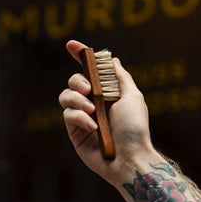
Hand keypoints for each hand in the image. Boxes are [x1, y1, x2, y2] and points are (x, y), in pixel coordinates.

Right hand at [59, 40, 153, 187]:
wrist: (130, 157)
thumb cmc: (134, 127)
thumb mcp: (132, 97)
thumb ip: (120, 78)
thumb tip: (112, 59)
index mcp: (107, 93)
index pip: (90, 71)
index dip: (80, 56)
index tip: (71, 45)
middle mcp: (93, 102)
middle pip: (74, 82)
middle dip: (78, 82)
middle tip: (88, 90)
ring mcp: (83, 117)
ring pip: (65, 97)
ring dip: (78, 100)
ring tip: (92, 111)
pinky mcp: (75, 131)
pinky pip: (68, 115)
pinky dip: (79, 118)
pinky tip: (93, 127)